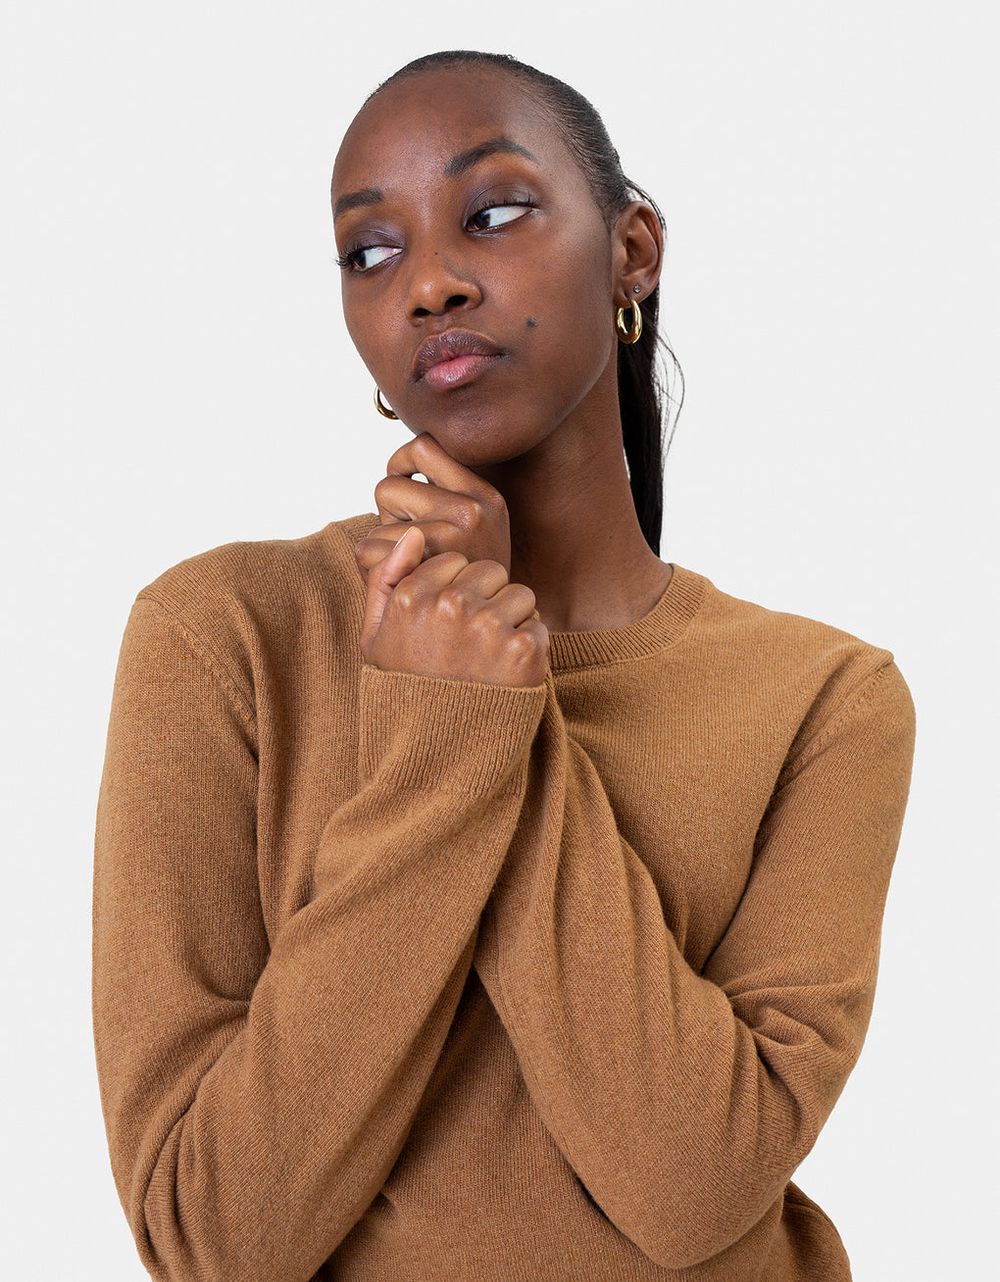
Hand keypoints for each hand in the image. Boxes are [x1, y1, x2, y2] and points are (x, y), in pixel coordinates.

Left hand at [353, 432, 511, 584]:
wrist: (492, 644)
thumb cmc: (471, 590)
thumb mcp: (476, 535)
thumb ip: (444, 499)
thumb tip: (397, 465)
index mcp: (486, 496)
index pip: (424, 447)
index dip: (402, 464)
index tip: (406, 490)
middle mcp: (475, 507)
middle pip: (389, 484)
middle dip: (388, 513)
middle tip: (412, 546)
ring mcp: (455, 532)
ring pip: (376, 522)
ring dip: (380, 543)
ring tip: (409, 568)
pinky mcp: (431, 559)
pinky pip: (370, 550)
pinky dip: (372, 567)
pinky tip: (399, 585)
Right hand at [359, 524, 548, 688]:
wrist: (437, 755)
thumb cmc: (405, 691)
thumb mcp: (376, 638)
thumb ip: (385, 579)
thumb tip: (414, 533)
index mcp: (411, 596)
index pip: (453, 560)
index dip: (454, 590)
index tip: (445, 625)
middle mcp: (448, 606)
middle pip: (490, 571)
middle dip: (486, 599)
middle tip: (470, 644)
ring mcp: (487, 627)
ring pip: (520, 595)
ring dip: (511, 622)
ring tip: (488, 660)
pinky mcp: (523, 651)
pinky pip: (537, 626)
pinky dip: (528, 650)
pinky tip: (504, 676)